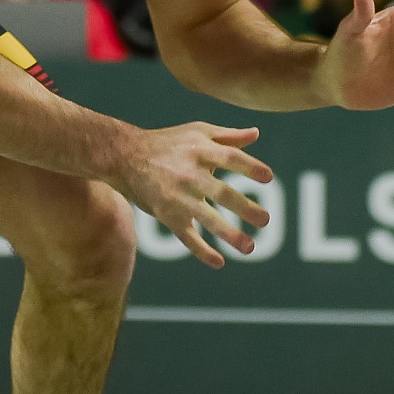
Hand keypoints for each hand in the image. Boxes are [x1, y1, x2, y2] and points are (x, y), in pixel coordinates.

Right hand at [112, 122, 272, 267]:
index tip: (269, 178)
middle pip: (221, 192)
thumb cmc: (168, 142)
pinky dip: (202, 251)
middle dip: (245, 207)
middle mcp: (189, 174)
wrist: (124, 156)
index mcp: (200, 150)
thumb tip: (256, 134)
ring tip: (250, 247)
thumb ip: (228, 136)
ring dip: (229, 234)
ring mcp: (177, 197)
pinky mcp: (167, 215)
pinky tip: (219, 262)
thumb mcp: (197, 131)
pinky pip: (186, 237)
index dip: (250, 167)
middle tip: (266, 220)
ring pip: (206, 218)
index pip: (230, 158)